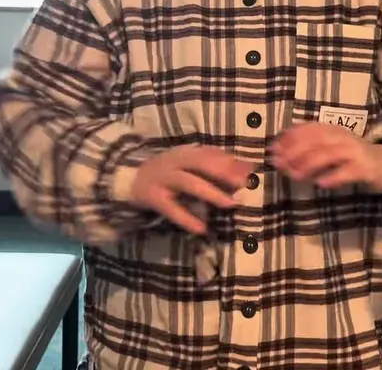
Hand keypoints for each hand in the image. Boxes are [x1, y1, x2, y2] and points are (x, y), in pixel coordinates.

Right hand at [129, 145, 253, 234]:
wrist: (130, 179)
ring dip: (211, 193)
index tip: (250, 170)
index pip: (210, 153)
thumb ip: (216, 164)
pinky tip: (202, 229)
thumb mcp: (189, 163)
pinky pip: (172, 209)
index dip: (230, 161)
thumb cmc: (168, 172)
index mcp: (185, 152)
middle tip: (243, 185)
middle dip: (224, 173)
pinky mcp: (154, 197)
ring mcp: (163, 179)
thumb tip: (248, 166)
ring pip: (189, 183)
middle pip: (201, 164)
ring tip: (230, 204)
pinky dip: (187, 219)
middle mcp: (174, 162)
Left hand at [269, 122, 381, 194]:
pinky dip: (334, 176)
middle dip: (294, 151)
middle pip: (316, 140)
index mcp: (333, 131)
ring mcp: (355, 152)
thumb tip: (280, 153)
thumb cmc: (355, 158)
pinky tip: (322, 184)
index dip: (289, 137)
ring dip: (309, 163)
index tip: (273, 149)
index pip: (308, 129)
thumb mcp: (332, 148)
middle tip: (278, 163)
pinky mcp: (366, 168)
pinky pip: (348, 171)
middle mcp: (343, 137)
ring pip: (329, 154)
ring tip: (294, 175)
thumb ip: (310, 149)